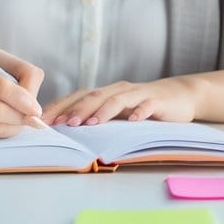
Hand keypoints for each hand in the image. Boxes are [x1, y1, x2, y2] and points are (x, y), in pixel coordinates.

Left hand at [42, 76, 205, 126]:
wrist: (179, 95)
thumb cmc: (143, 107)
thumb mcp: (119, 112)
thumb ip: (98, 117)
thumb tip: (67, 134)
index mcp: (106, 93)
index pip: (79, 96)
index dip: (62, 107)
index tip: (44, 121)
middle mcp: (119, 90)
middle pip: (94, 96)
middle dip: (77, 110)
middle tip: (63, 124)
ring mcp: (138, 94)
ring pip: (117, 100)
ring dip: (102, 112)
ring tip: (90, 124)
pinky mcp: (157, 101)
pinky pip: (147, 105)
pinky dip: (140, 112)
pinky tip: (134, 120)